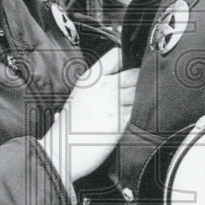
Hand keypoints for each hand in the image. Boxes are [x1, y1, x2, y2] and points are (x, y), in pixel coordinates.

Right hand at [40, 49, 138, 186]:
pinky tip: (138, 117)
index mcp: (91, 77)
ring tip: (136, 106)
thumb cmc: (68, 127)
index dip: (128, 58)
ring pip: (140, 92)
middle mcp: (104, 86)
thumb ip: (99, 86)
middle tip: (138, 90)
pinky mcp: (121, 121)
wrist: (61, 150)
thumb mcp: (79, 96)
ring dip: (143, 97)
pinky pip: (140, 110)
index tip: (131, 65)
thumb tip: (118, 81)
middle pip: (135, 73)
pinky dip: (142, 112)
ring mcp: (114, 103)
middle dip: (140, 81)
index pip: (117, 54)